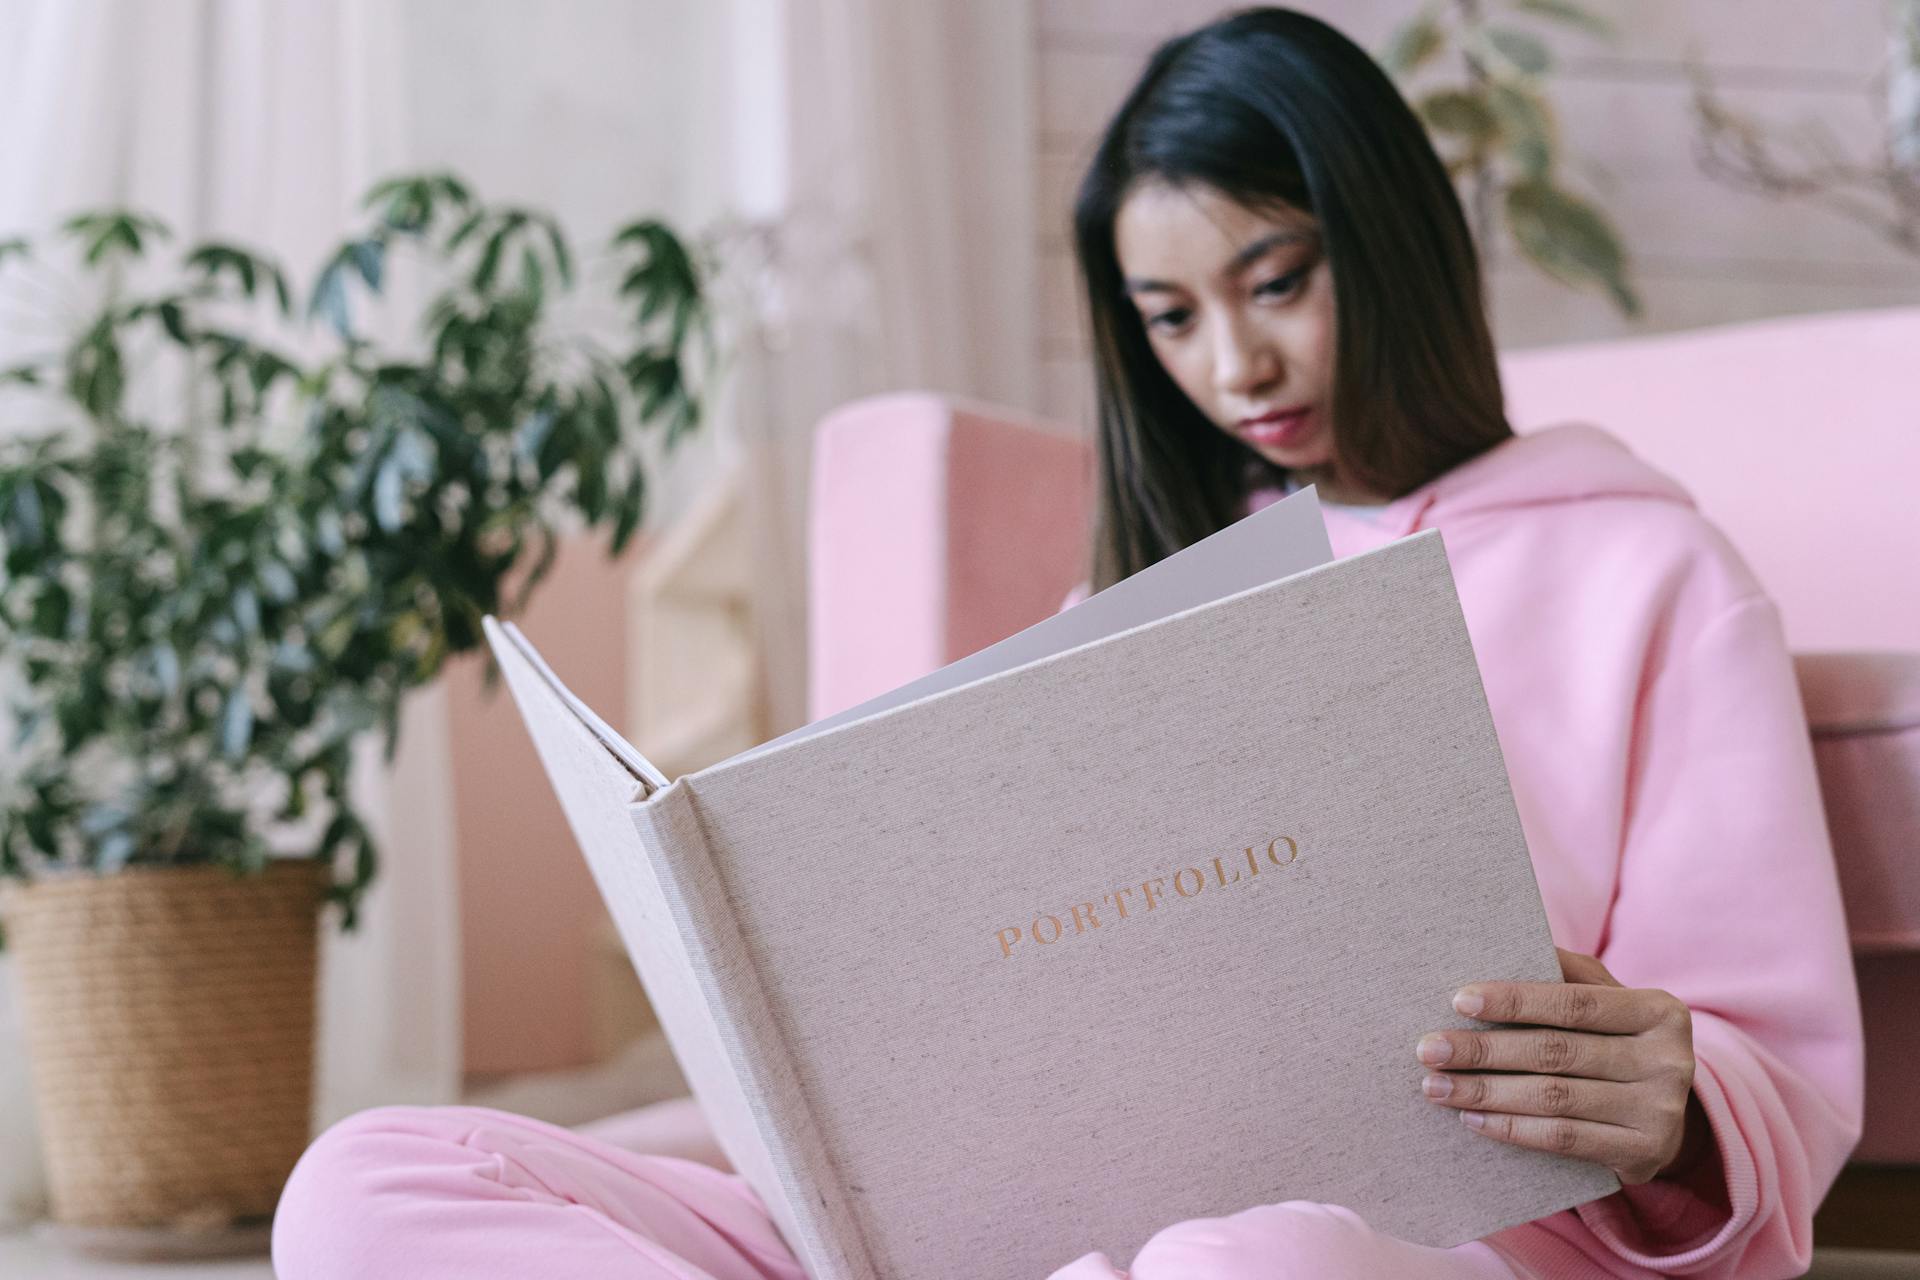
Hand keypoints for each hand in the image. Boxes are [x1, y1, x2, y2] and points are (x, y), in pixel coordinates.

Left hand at [1416, 948, 1701, 1185]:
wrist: (1668, 1121)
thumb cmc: (1620, 1046)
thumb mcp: (1610, 1005)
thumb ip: (1572, 975)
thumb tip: (1508, 942)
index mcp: (1660, 1011)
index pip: (1574, 1004)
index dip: (1515, 1001)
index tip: (1459, 1000)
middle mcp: (1669, 1061)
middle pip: (1557, 1051)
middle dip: (1484, 1050)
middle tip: (1429, 1049)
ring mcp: (1659, 1112)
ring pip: (1554, 1097)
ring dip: (1486, 1092)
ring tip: (1436, 1086)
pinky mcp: (1645, 1155)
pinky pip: (1564, 1139)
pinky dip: (1512, 1128)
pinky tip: (1472, 1118)